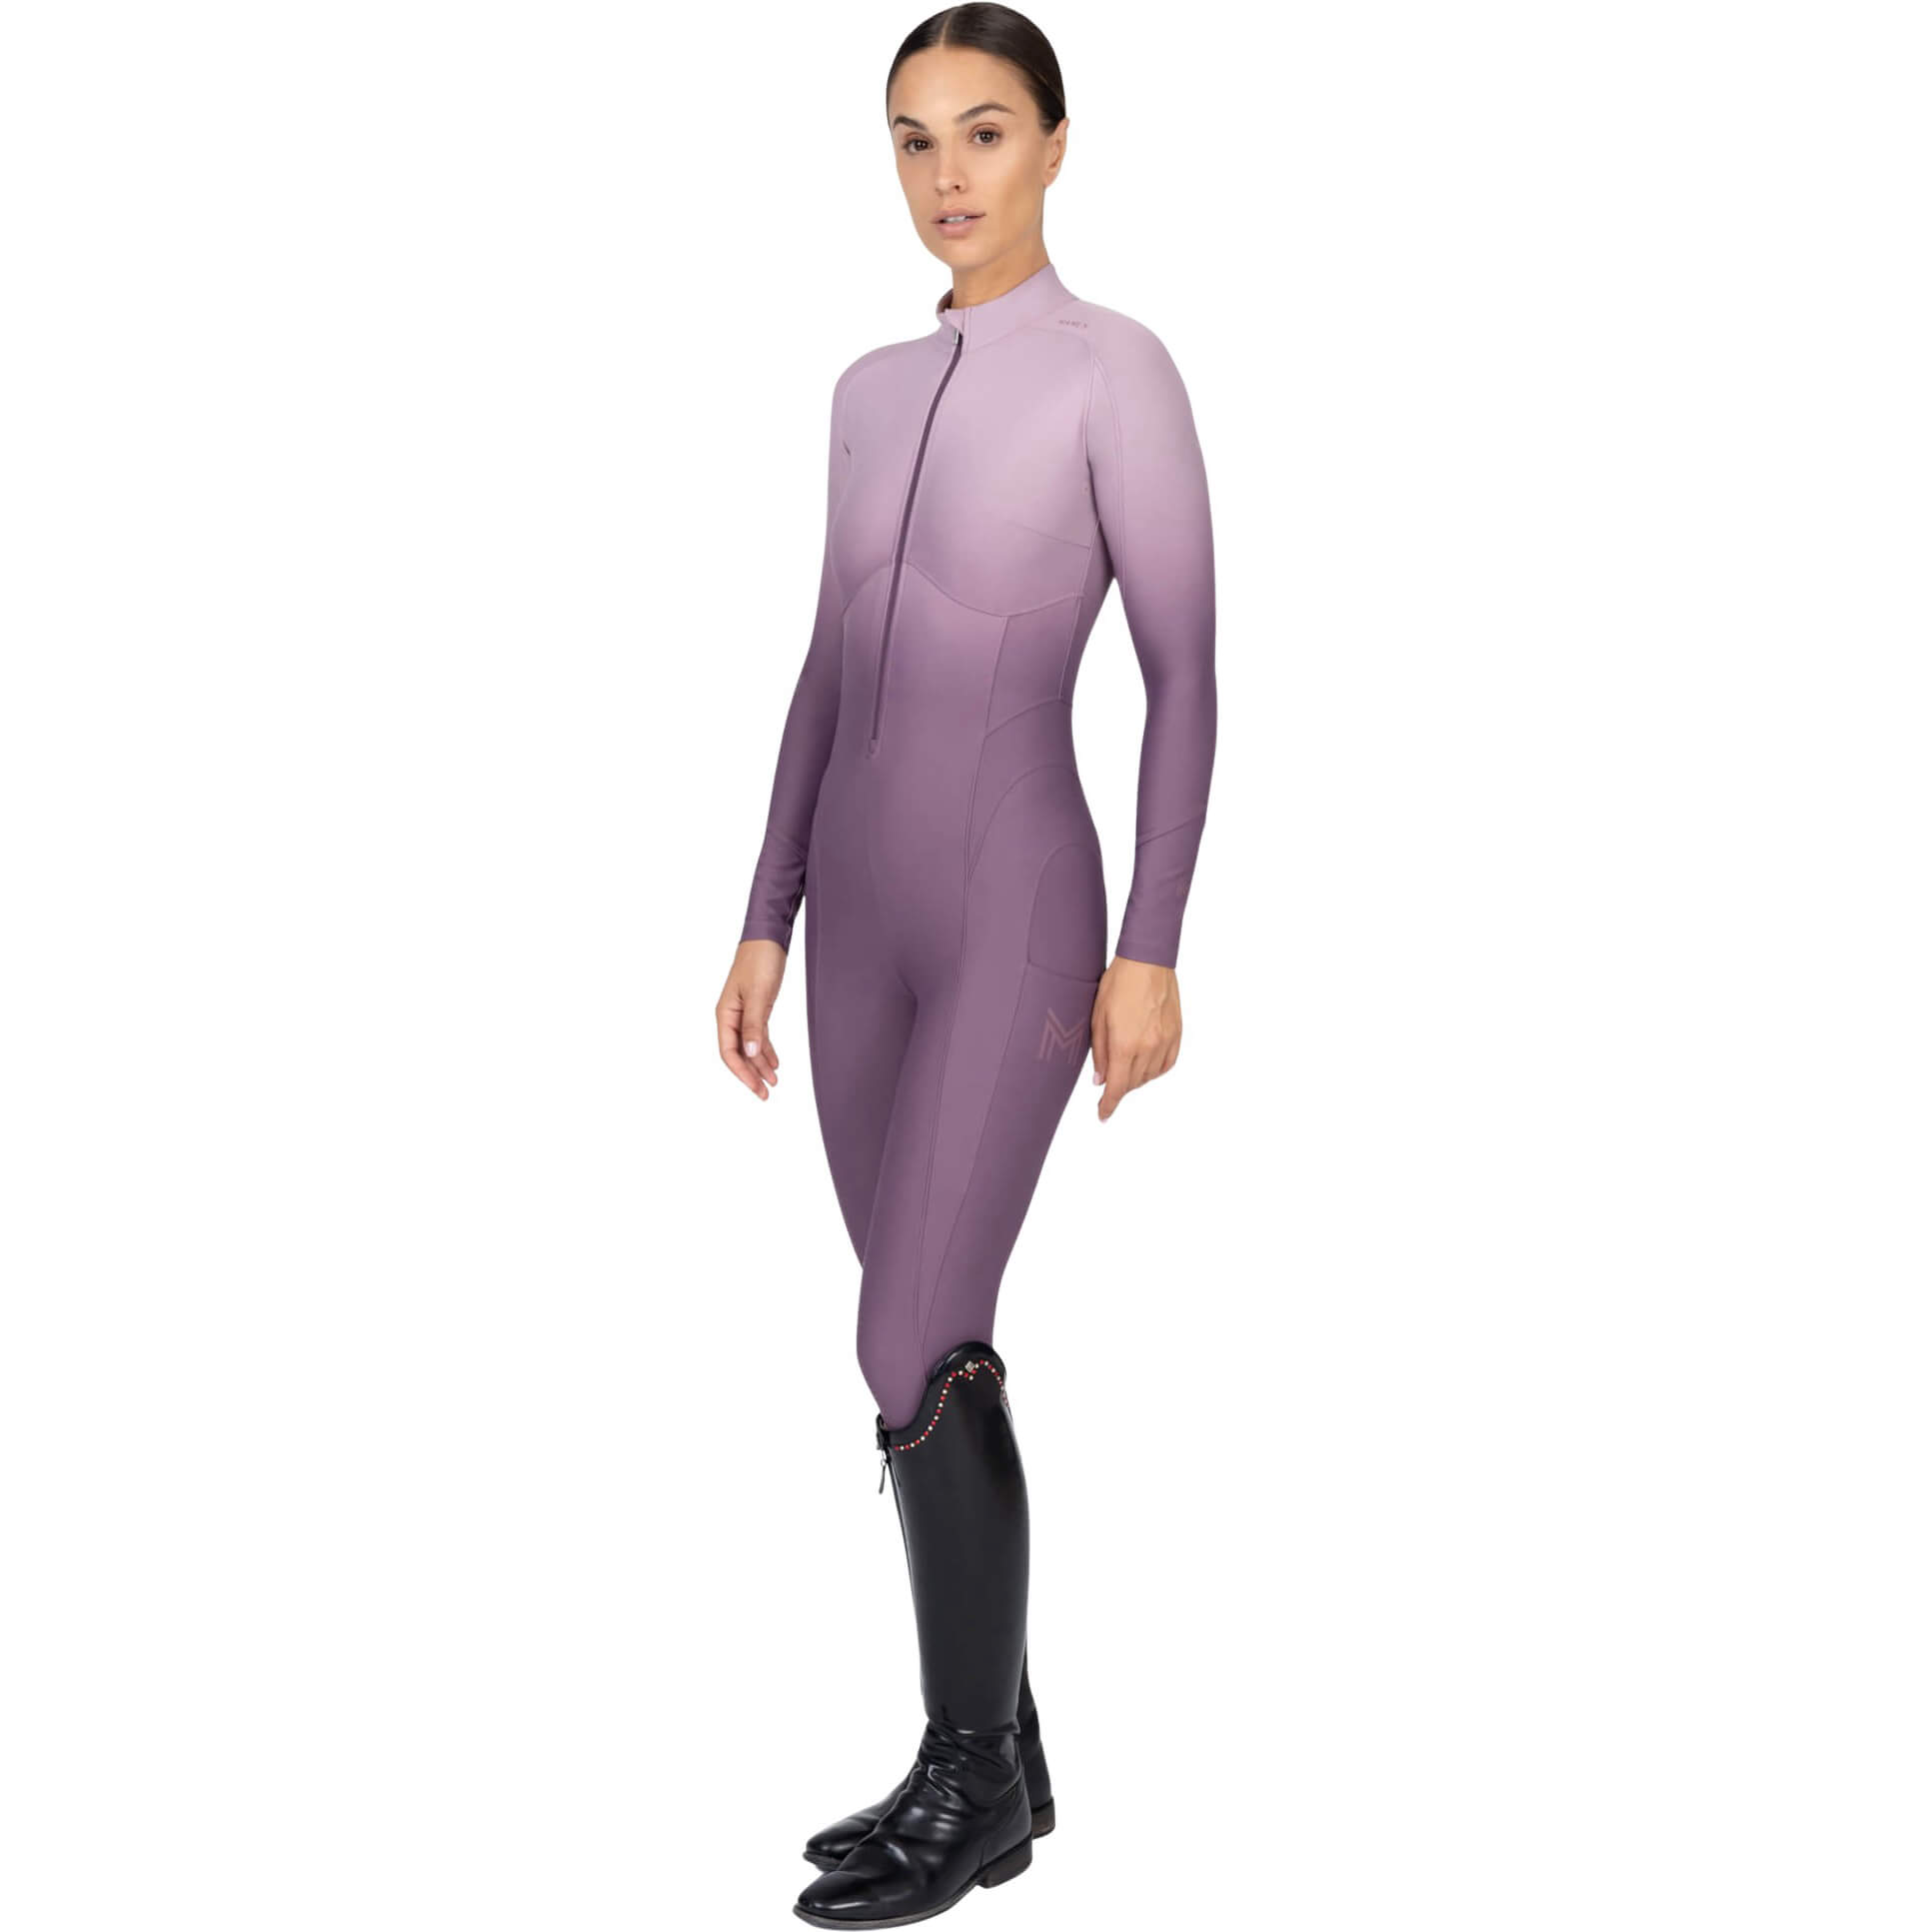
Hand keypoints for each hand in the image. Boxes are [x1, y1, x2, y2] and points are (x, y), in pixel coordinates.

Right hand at [718, 939, 786, 1098]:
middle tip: (766, 1093)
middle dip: (751, 1074)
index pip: (729, 1052)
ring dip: (760, 1065)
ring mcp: (743, 1013)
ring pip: (749, 1047)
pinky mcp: (756, 1008)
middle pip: (738, 1054)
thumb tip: (750, 1053)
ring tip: (773, 1082)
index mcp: (725, 1014)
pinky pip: (758, 1036)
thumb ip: (754, 1025)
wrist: (768, 938)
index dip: (742, 1073)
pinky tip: (773, 1062)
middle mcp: (731, 1016)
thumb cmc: (759, 961)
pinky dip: (766, 1050)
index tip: (757, 1087)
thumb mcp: (758, 994)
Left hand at [1089, 956, 1181, 1121]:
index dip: (1109, 1105)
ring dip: (1136, 1079)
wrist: (1147, 960)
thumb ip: (1099, 1052)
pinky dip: (1155, 1070)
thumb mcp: (1097, 1017)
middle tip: (1109, 1082)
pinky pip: (1168, 1064)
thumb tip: (1100, 1079)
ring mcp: (1165, 1041)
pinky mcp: (1177, 1033)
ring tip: (1125, 1067)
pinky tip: (1146, 1064)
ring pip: (1151, 1076)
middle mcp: (1148, 1047)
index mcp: (1124, 1044)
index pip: (1117, 1087)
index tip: (1103, 1115)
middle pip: (1133, 1084)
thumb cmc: (1118, 983)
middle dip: (1119, 1088)